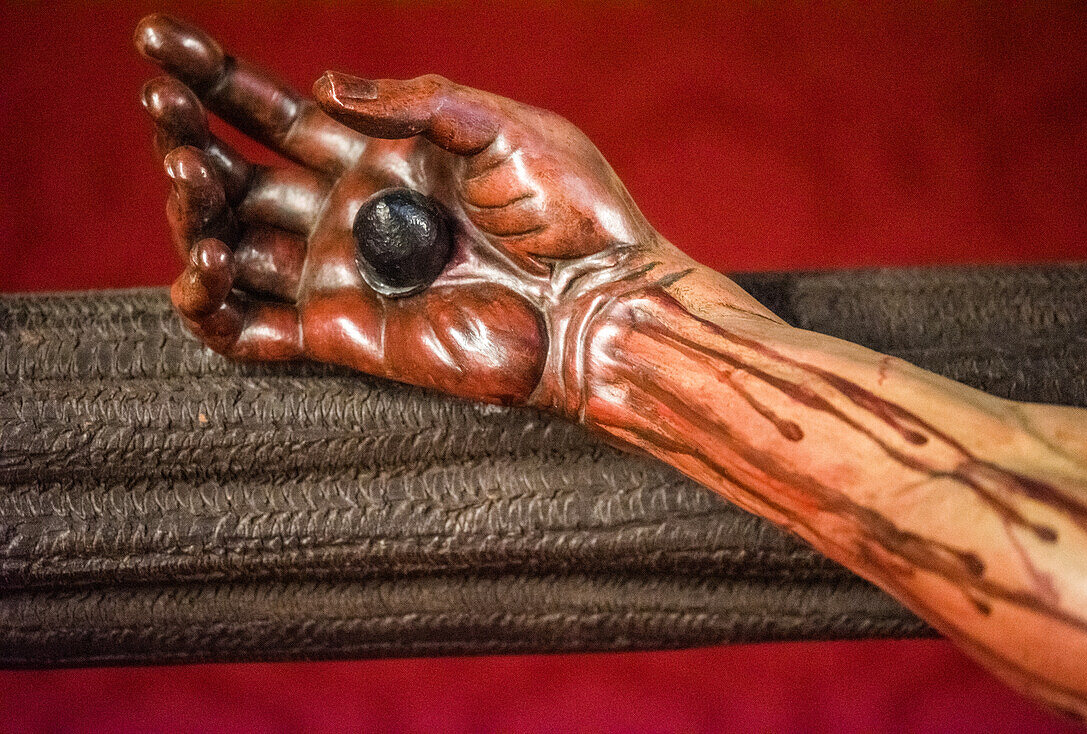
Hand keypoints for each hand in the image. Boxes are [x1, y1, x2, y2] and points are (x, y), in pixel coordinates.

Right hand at [134, 13, 705, 408]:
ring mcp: (342, 276)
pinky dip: (208, 310)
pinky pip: (251, 332)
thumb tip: (322, 87)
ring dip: (191, 215)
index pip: (274, 112)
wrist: (597, 302)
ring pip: (231, 246)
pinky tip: (199, 271)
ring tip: (191, 182)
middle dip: (188, 137)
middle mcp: (351, 212)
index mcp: (381, 153)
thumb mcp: (499, 124)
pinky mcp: (343, 337)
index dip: (214, 76)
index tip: (155, 38)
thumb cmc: (568, 211)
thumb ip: (413, 102)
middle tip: (162, 108)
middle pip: (239, 175)